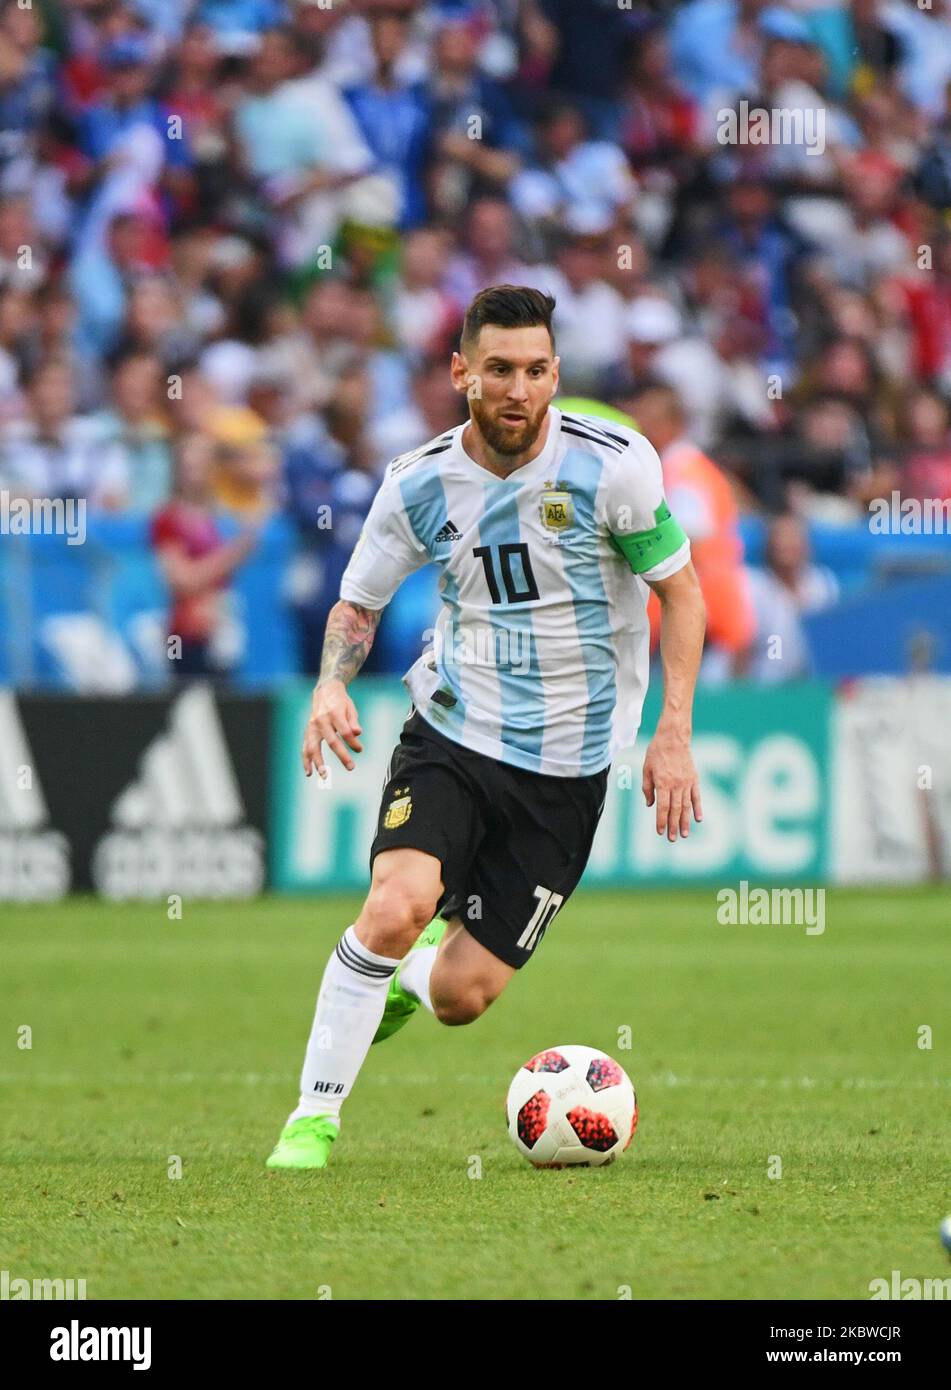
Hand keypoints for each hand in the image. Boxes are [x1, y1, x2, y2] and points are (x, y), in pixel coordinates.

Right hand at [301, 679, 362, 777]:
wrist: (324, 692)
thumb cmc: (340, 702)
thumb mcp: (350, 708)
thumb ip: (353, 721)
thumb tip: (357, 733)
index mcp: (334, 713)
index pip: (345, 731)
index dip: (353, 742)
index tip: (360, 749)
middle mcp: (321, 720)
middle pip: (331, 741)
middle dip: (341, 755)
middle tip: (351, 767)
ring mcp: (313, 726)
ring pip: (314, 747)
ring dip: (318, 763)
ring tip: (324, 776)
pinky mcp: (308, 731)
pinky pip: (306, 748)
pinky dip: (306, 761)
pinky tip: (309, 773)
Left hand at [642, 722, 701, 841]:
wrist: (673, 738)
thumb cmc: (656, 753)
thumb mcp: (646, 769)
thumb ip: (647, 788)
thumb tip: (650, 805)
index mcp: (662, 783)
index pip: (662, 807)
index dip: (661, 821)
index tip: (660, 832)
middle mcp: (676, 785)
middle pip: (675, 810)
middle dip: (673, 826)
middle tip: (672, 839)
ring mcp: (687, 782)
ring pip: (686, 806)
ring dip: (685, 821)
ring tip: (685, 834)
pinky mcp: (694, 779)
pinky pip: (697, 796)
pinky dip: (698, 808)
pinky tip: (699, 819)